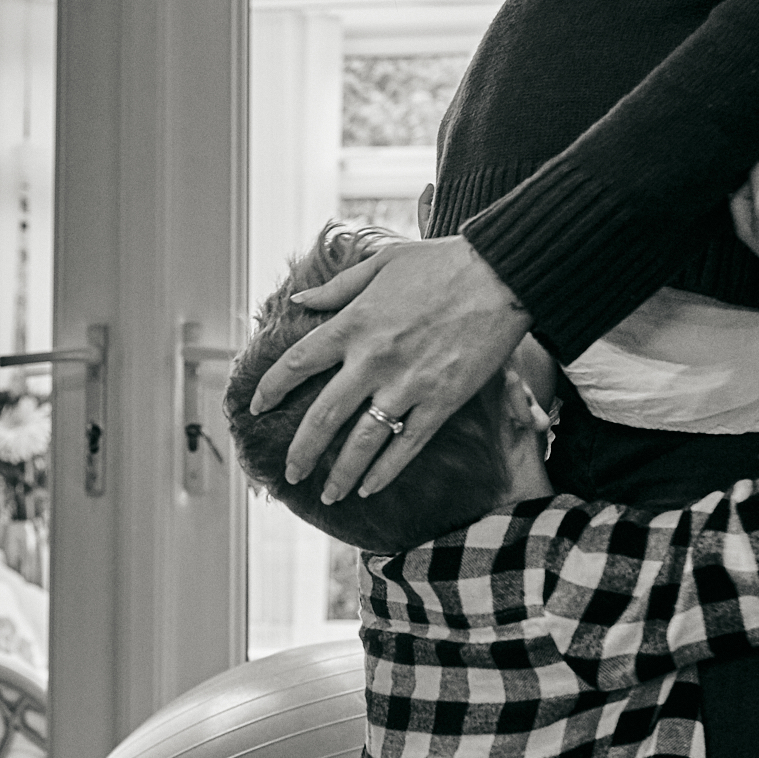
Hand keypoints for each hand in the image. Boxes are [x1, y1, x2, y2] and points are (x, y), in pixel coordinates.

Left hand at [247, 235, 532, 501]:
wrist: (501, 274)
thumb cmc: (442, 263)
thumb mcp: (382, 262)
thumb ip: (338, 287)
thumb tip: (299, 300)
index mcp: (353, 323)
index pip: (297, 364)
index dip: (271, 389)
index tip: (257, 409)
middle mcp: (372, 359)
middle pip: (322, 416)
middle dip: (301, 451)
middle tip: (290, 472)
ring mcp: (407, 384)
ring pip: (362, 442)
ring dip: (340, 473)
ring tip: (328, 494)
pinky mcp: (442, 401)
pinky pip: (407, 445)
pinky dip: (386, 471)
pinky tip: (370, 488)